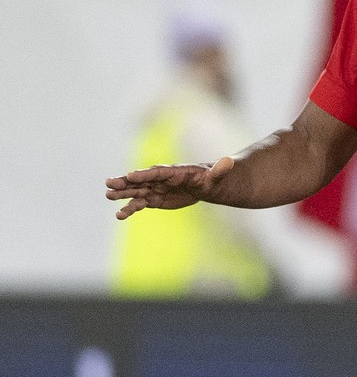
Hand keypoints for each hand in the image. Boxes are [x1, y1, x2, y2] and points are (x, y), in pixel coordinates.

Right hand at [105, 156, 234, 218]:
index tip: (131, 175)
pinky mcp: (155, 199)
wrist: (208, 185)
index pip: (158, 172)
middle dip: (126, 182)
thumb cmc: (213, 178)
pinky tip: (120, 215)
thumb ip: (220, 169)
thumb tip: (229, 161)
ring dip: (123, 194)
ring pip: (136, 192)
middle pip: (141, 180)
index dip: (145, 174)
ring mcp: (156, 189)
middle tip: (109, 184)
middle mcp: (161, 179)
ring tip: (108, 196)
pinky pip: (140, 204)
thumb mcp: (218, 176)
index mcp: (175, 172)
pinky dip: (130, 209)